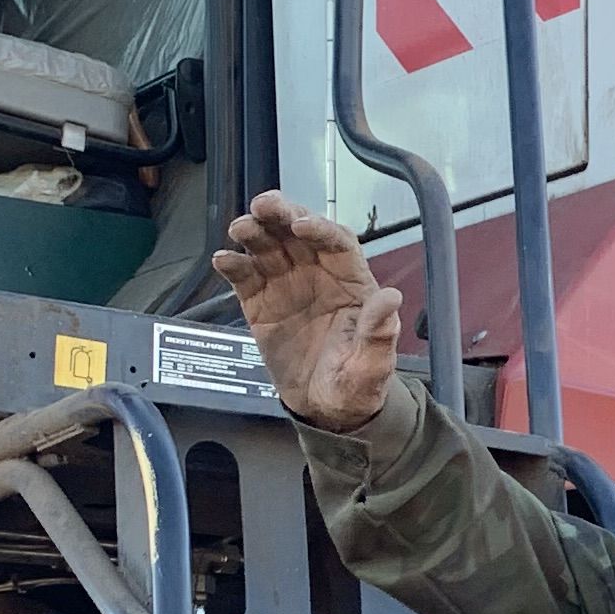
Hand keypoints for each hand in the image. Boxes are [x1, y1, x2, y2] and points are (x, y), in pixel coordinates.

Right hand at [211, 195, 401, 427]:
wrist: (325, 408)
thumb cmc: (355, 383)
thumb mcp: (372, 366)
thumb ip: (379, 334)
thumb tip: (391, 299)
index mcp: (351, 282)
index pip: (337, 242)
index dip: (320, 228)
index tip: (301, 226)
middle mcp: (318, 274)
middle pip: (298, 233)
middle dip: (282, 214)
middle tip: (263, 205)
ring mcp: (286, 285)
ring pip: (269, 246)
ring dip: (254, 231)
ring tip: (241, 228)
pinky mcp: (260, 302)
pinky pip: (245, 276)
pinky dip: (233, 265)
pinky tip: (223, 260)